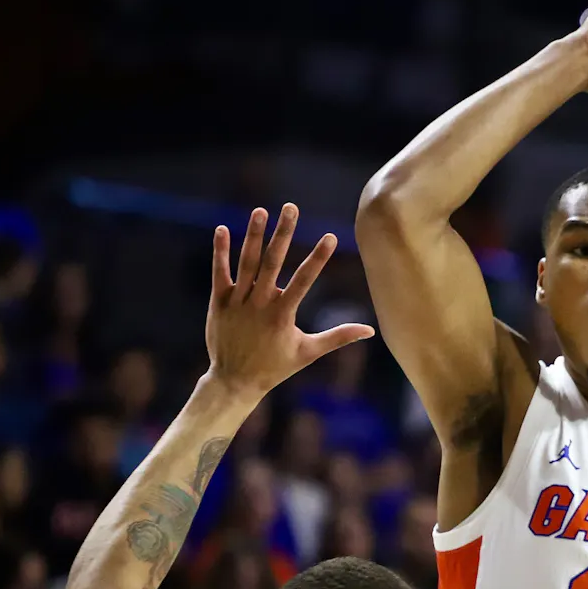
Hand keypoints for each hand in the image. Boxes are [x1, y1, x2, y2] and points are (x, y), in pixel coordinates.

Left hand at [206, 204, 374, 399]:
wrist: (234, 380)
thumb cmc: (275, 367)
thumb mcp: (308, 352)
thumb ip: (338, 337)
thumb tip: (369, 331)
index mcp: (282, 315)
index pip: (304, 280)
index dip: (318, 258)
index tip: (330, 236)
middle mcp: (259, 304)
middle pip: (273, 262)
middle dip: (284, 233)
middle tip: (291, 208)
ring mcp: (237, 301)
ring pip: (246, 263)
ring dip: (253, 235)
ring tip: (261, 211)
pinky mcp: (218, 302)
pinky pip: (220, 272)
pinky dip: (221, 251)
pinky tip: (222, 229)